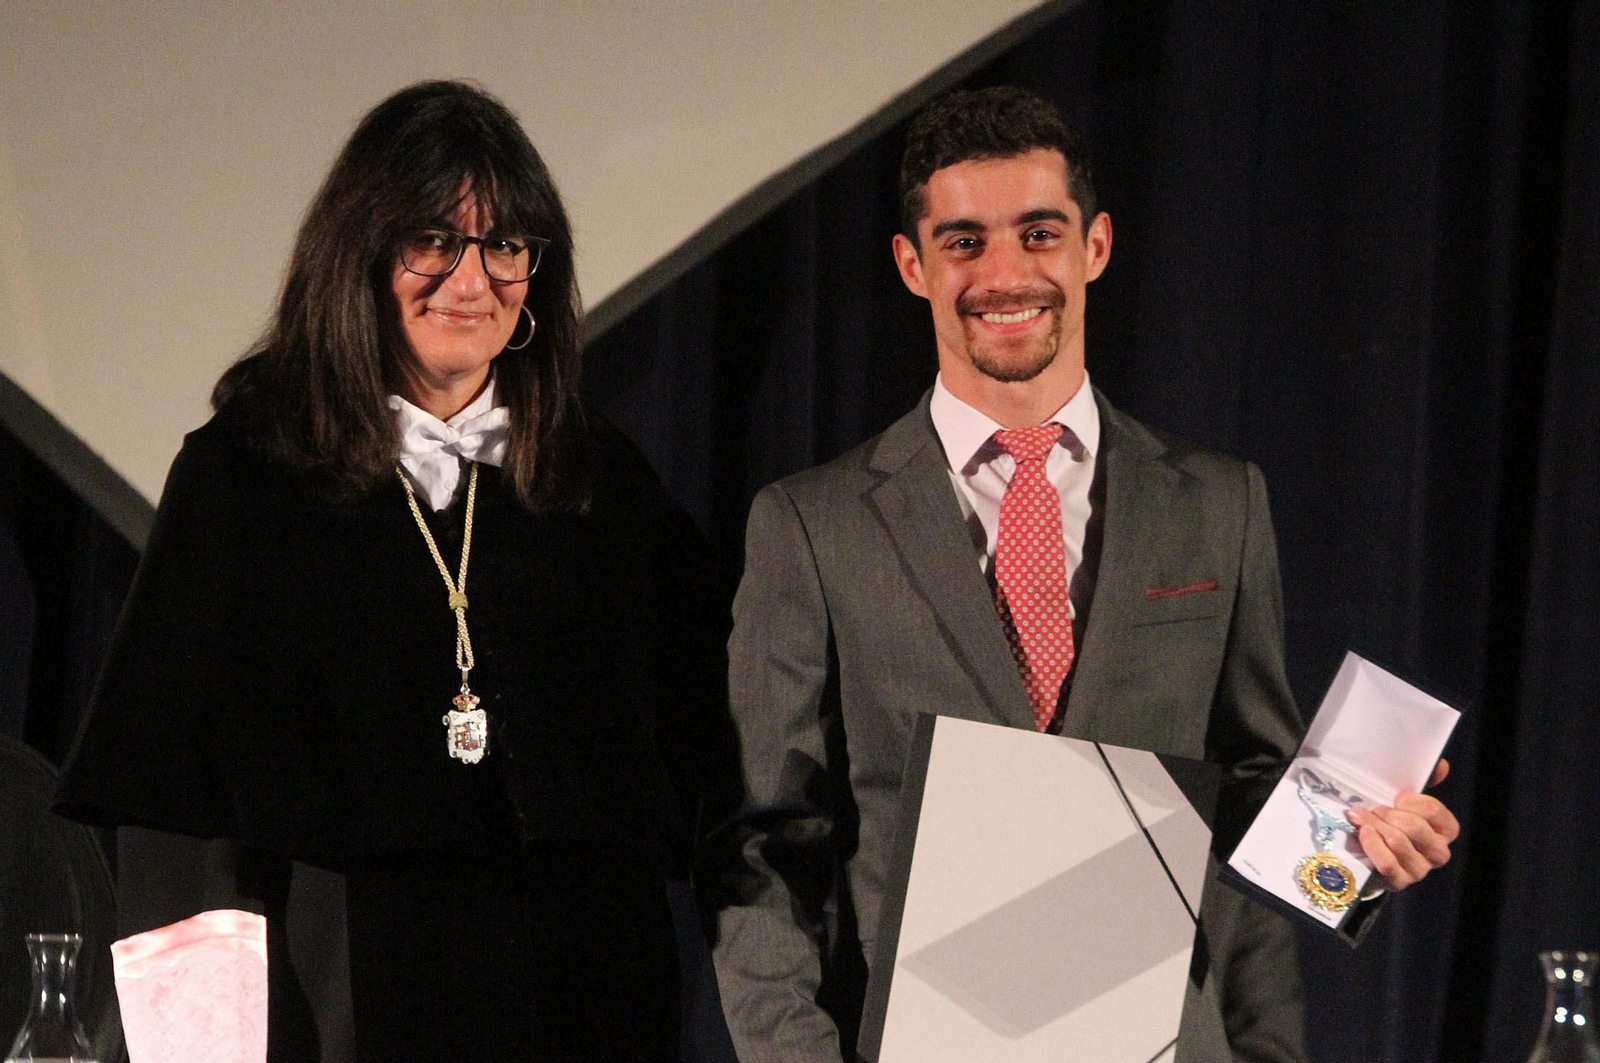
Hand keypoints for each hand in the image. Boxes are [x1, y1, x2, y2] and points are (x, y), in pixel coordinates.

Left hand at [1346, 758, 1458, 889]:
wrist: (1371, 856)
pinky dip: (1372, 845)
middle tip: (1372, 808)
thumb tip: (1441, 765)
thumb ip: (1424, 781)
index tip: (1395, 797)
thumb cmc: (1392, 822)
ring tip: (1359, 816)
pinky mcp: (1399, 882)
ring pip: (1399, 843)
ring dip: (1375, 826)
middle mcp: (1438, 853)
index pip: (1434, 811)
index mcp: (1445, 830)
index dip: (1411, 802)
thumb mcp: (1406, 802)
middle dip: (1388, 814)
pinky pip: (1387, 864)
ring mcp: (1420, 870)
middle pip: (1415, 827)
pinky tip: (1362, 833)